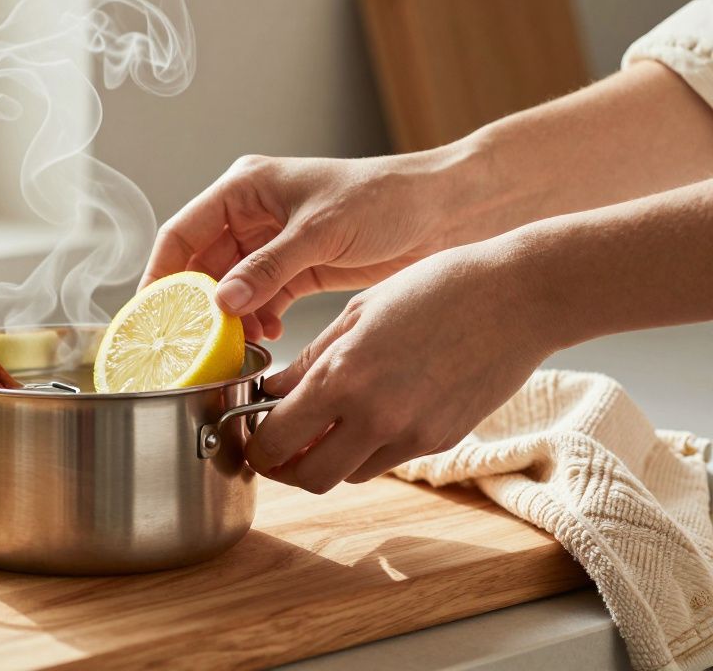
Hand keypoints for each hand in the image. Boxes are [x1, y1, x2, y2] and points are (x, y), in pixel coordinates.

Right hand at [140, 147, 481, 340]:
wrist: (445, 212)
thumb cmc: (386, 199)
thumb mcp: (320, 232)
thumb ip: (268, 269)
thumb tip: (220, 303)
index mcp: (245, 188)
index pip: (183, 232)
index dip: (161, 273)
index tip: (148, 313)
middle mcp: (252, 215)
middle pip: (201, 265)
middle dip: (196, 304)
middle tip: (190, 342)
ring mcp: (273, 244)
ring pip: (230, 288)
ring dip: (230, 318)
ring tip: (236, 344)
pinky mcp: (298, 269)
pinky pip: (261, 300)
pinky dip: (258, 321)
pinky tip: (267, 336)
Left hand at [246, 240, 551, 492]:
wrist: (517, 297)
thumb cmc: (434, 289)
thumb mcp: (357, 313)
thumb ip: (311, 361)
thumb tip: (272, 393)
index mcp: (343, 377)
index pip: (276, 441)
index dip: (255, 445)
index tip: (251, 432)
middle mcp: (375, 416)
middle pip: (308, 478)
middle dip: (285, 467)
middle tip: (278, 444)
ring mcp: (412, 434)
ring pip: (348, 476)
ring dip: (326, 460)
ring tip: (323, 425)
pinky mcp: (441, 440)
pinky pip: (387, 461)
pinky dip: (366, 450)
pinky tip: (368, 415)